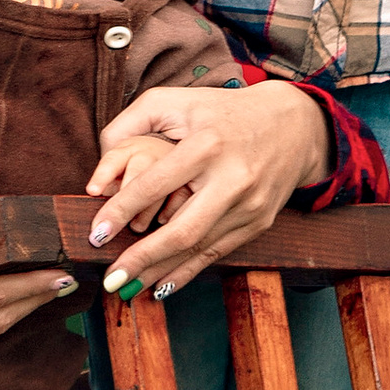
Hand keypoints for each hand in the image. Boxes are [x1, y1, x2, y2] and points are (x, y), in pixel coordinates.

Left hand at [83, 78, 329, 300]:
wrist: (293, 125)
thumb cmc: (220, 111)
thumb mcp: (174, 100)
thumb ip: (130, 124)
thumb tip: (101, 172)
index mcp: (206, 144)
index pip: (155, 184)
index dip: (121, 211)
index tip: (96, 233)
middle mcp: (232, 178)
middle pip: (182, 230)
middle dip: (142, 258)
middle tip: (110, 278)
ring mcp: (249, 205)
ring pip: (198, 249)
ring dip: (160, 272)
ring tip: (127, 288)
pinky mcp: (259, 222)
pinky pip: (217, 253)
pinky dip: (187, 272)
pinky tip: (162, 286)